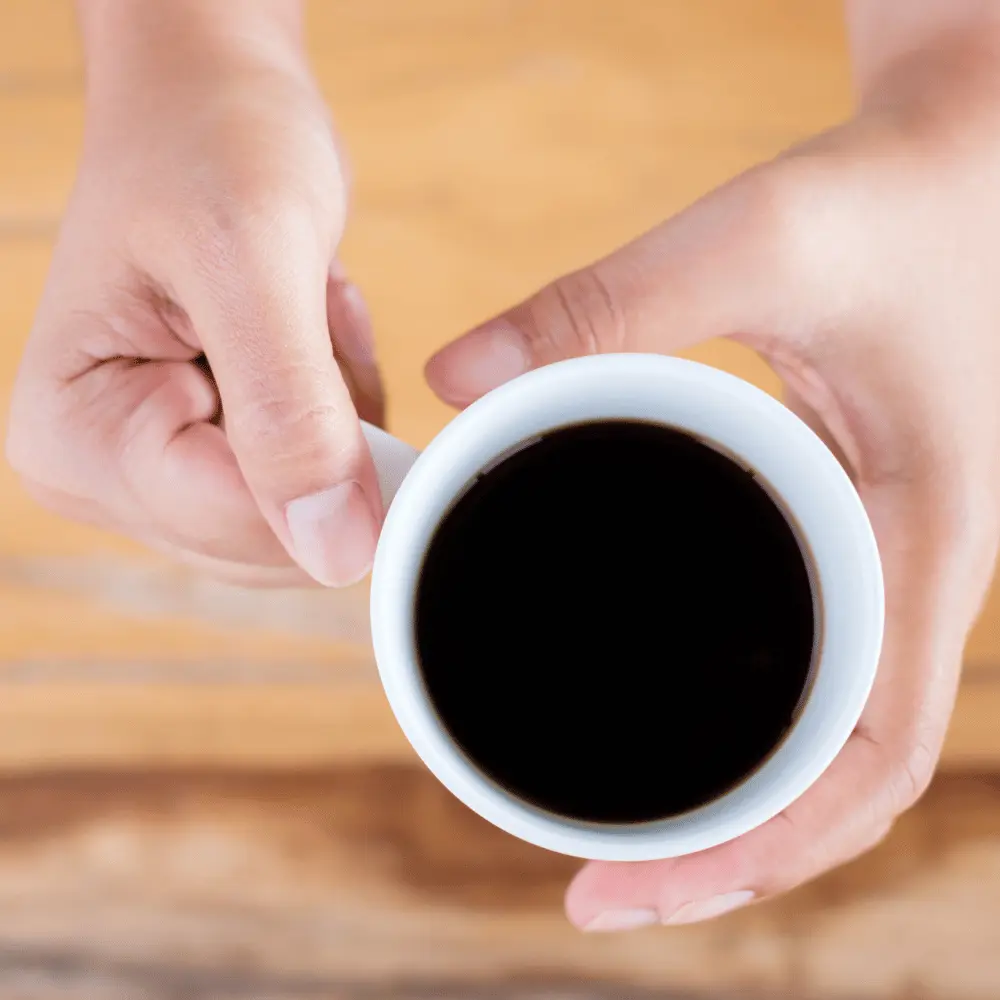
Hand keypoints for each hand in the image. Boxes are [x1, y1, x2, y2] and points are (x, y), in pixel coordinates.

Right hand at [7, 1, 382, 586]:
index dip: (330, 475)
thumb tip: (336, 554)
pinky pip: (321, 480)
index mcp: (77, 439)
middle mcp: (104, 476)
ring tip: (297, 315)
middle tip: (306, 318)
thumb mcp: (251, 262)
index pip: (236, 527)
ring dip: (339, 416)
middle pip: (274, 539)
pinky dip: (342, 411)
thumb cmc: (210, 145)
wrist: (213, 102)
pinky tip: (306, 334)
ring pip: (310, 515)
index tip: (342, 368)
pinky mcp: (212, 456)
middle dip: (329, 434)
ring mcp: (159, 473)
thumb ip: (288, 412)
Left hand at [426, 15, 999, 928]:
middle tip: (593, 889)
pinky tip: (663, 710)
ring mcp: (876, 556)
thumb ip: (606, 304)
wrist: (964, 163)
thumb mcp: (758, 245)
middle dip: (726, 856)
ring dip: (732, 802)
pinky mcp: (843, 524)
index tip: (629, 889)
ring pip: (817, 732)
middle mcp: (904, 575)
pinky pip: (800, 657)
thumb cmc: (895, 204)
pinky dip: (741, 716)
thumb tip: (458, 380)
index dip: (760, 851)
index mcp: (920, 546)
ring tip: (616, 836)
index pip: (866, 765)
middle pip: (832, 780)